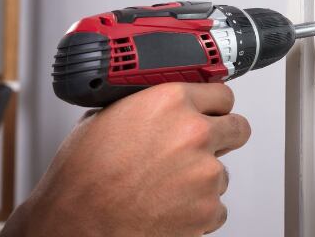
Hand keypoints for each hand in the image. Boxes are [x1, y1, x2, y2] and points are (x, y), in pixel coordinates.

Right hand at [6, 83, 250, 236]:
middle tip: (200, 149)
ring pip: (223, 172)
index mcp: (171, 101)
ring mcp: (205, 172)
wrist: (77, 221)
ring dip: (202, 178)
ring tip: (167, 185)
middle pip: (237, 127)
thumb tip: (159, 104)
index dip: (212, 106)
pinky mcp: (207, 209)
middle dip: (222, 137)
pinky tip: (169, 206)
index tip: (210, 113)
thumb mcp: (107, 115)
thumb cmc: (84, 174)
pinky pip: (216, 207)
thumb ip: (146, 103)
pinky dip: (198, 210)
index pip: (221, 93)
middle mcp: (194, 132)